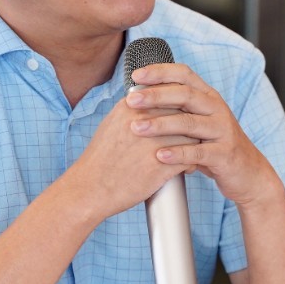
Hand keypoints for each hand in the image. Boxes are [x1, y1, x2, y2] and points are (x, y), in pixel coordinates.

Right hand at [69, 89, 198, 219]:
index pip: (168, 95)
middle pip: (182, 112)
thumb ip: (133, 111)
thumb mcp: (112, 124)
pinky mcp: (161, 165)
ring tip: (191, 152)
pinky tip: (188, 167)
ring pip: (190, 135)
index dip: (179, 107)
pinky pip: (189, 158)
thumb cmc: (101, 159)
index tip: (183, 116)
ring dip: (194, 144)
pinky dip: (191, 163)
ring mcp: (154, 142)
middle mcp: (143, 121)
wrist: (91, 188)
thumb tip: (151, 103)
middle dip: (190, 124)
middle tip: (194, 134)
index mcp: (131, 107)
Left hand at [124, 62, 279, 207]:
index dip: (160, 72)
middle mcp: (217, 109)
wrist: (246, 172)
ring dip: (160, 124)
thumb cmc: (212, 144)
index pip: (184, 74)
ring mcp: (222, 131)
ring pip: (189, 123)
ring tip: (136, 128)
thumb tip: (137, 97)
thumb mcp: (196, 121)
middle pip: (185, 95)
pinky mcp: (224, 154)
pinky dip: (178, 153)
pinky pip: (199, 152)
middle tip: (131, 101)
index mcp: (207, 96)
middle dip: (155, 95)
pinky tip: (159, 156)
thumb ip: (175, 109)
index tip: (136, 75)